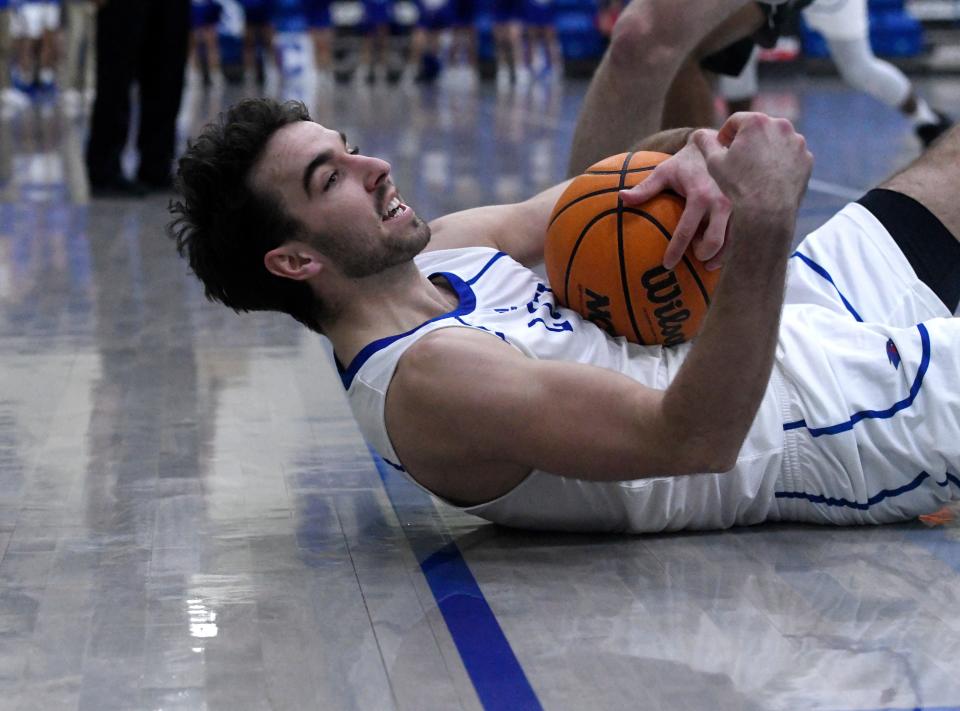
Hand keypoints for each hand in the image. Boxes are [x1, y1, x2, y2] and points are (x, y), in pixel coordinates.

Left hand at [619, 136, 731, 270]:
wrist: (718, 146)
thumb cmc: (686, 163)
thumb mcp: (664, 172)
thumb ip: (645, 188)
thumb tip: (621, 198)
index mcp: (700, 196)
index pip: (685, 232)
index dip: (675, 251)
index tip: (667, 265)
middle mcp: (722, 202)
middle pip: (713, 242)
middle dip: (702, 255)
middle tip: (693, 258)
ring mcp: (738, 207)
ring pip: (731, 242)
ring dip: (719, 256)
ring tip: (708, 263)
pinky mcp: (747, 209)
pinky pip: (741, 235)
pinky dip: (731, 247)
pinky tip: (721, 253)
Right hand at [692, 112, 812, 225]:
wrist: (768, 210)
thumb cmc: (739, 185)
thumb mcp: (714, 163)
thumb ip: (706, 143)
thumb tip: (698, 133)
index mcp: (757, 122)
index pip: (736, 120)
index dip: (726, 134)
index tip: (722, 147)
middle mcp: (781, 125)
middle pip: (759, 128)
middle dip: (748, 140)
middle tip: (738, 159)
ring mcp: (797, 142)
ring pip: (776, 141)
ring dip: (765, 150)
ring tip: (755, 170)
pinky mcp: (806, 159)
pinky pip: (790, 156)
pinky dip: (781, 162)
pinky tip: (770, 178)